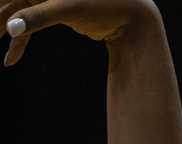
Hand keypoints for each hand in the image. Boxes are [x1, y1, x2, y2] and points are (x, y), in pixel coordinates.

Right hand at [2, 0, 159, 66]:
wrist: (130, 15)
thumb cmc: (103, 4)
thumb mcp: (69, 8)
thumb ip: (38, 17)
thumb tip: (11, 28)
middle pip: (7, 3)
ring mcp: (43, 0)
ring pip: (15, 16)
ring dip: (3, 32)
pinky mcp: (52, 15)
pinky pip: (28, 29)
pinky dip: (19, 43)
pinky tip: (10, 60)